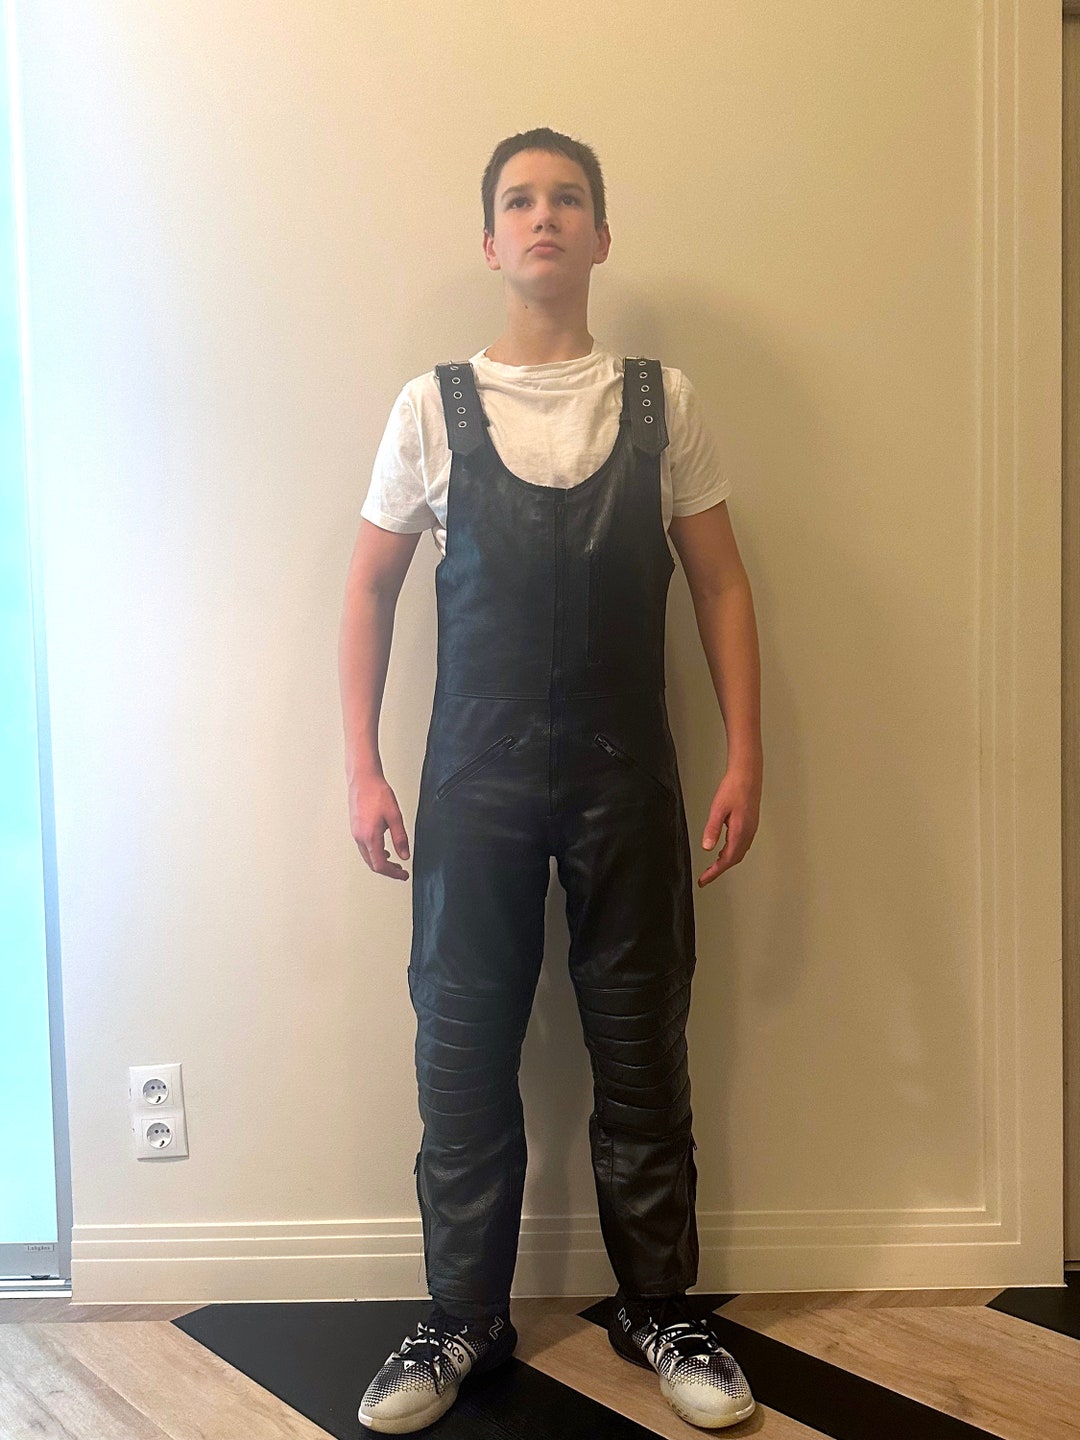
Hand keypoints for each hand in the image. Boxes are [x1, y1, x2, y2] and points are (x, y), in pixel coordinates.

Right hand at [349, 771, 410, 880]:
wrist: (363, 779)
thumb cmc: (377, 793)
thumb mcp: (395, 816)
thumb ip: (400, 838)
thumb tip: (404, 855)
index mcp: (370, 836)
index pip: (380, 865)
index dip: (393, 873)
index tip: (403, 875)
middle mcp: (360, 837)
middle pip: (372, 863)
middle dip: (387, 870)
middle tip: (400, 871)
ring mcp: (356, 833)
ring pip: (367, 856)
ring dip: (380, 862)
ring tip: (393, 862)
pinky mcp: (355, 827)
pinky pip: (363, 847)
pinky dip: (374, 853)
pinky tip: (383, 848)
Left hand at [697, 763, 760, 886]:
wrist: (748, 774)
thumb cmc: (733, 788)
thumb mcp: (718, 809)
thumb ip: (712, 829)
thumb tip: (707, 848)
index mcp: (740, 832)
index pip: (727, 860)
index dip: (715, 872)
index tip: (704, 880)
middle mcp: (748, 833)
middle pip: (734, 859)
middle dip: (720, 870)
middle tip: (706, 877)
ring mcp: (751, 829)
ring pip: (739, 852)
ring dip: (727, 861)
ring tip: (713, 867)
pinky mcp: (751, 824)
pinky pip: (742, 844)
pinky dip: (732, 852)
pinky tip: (725, 849)